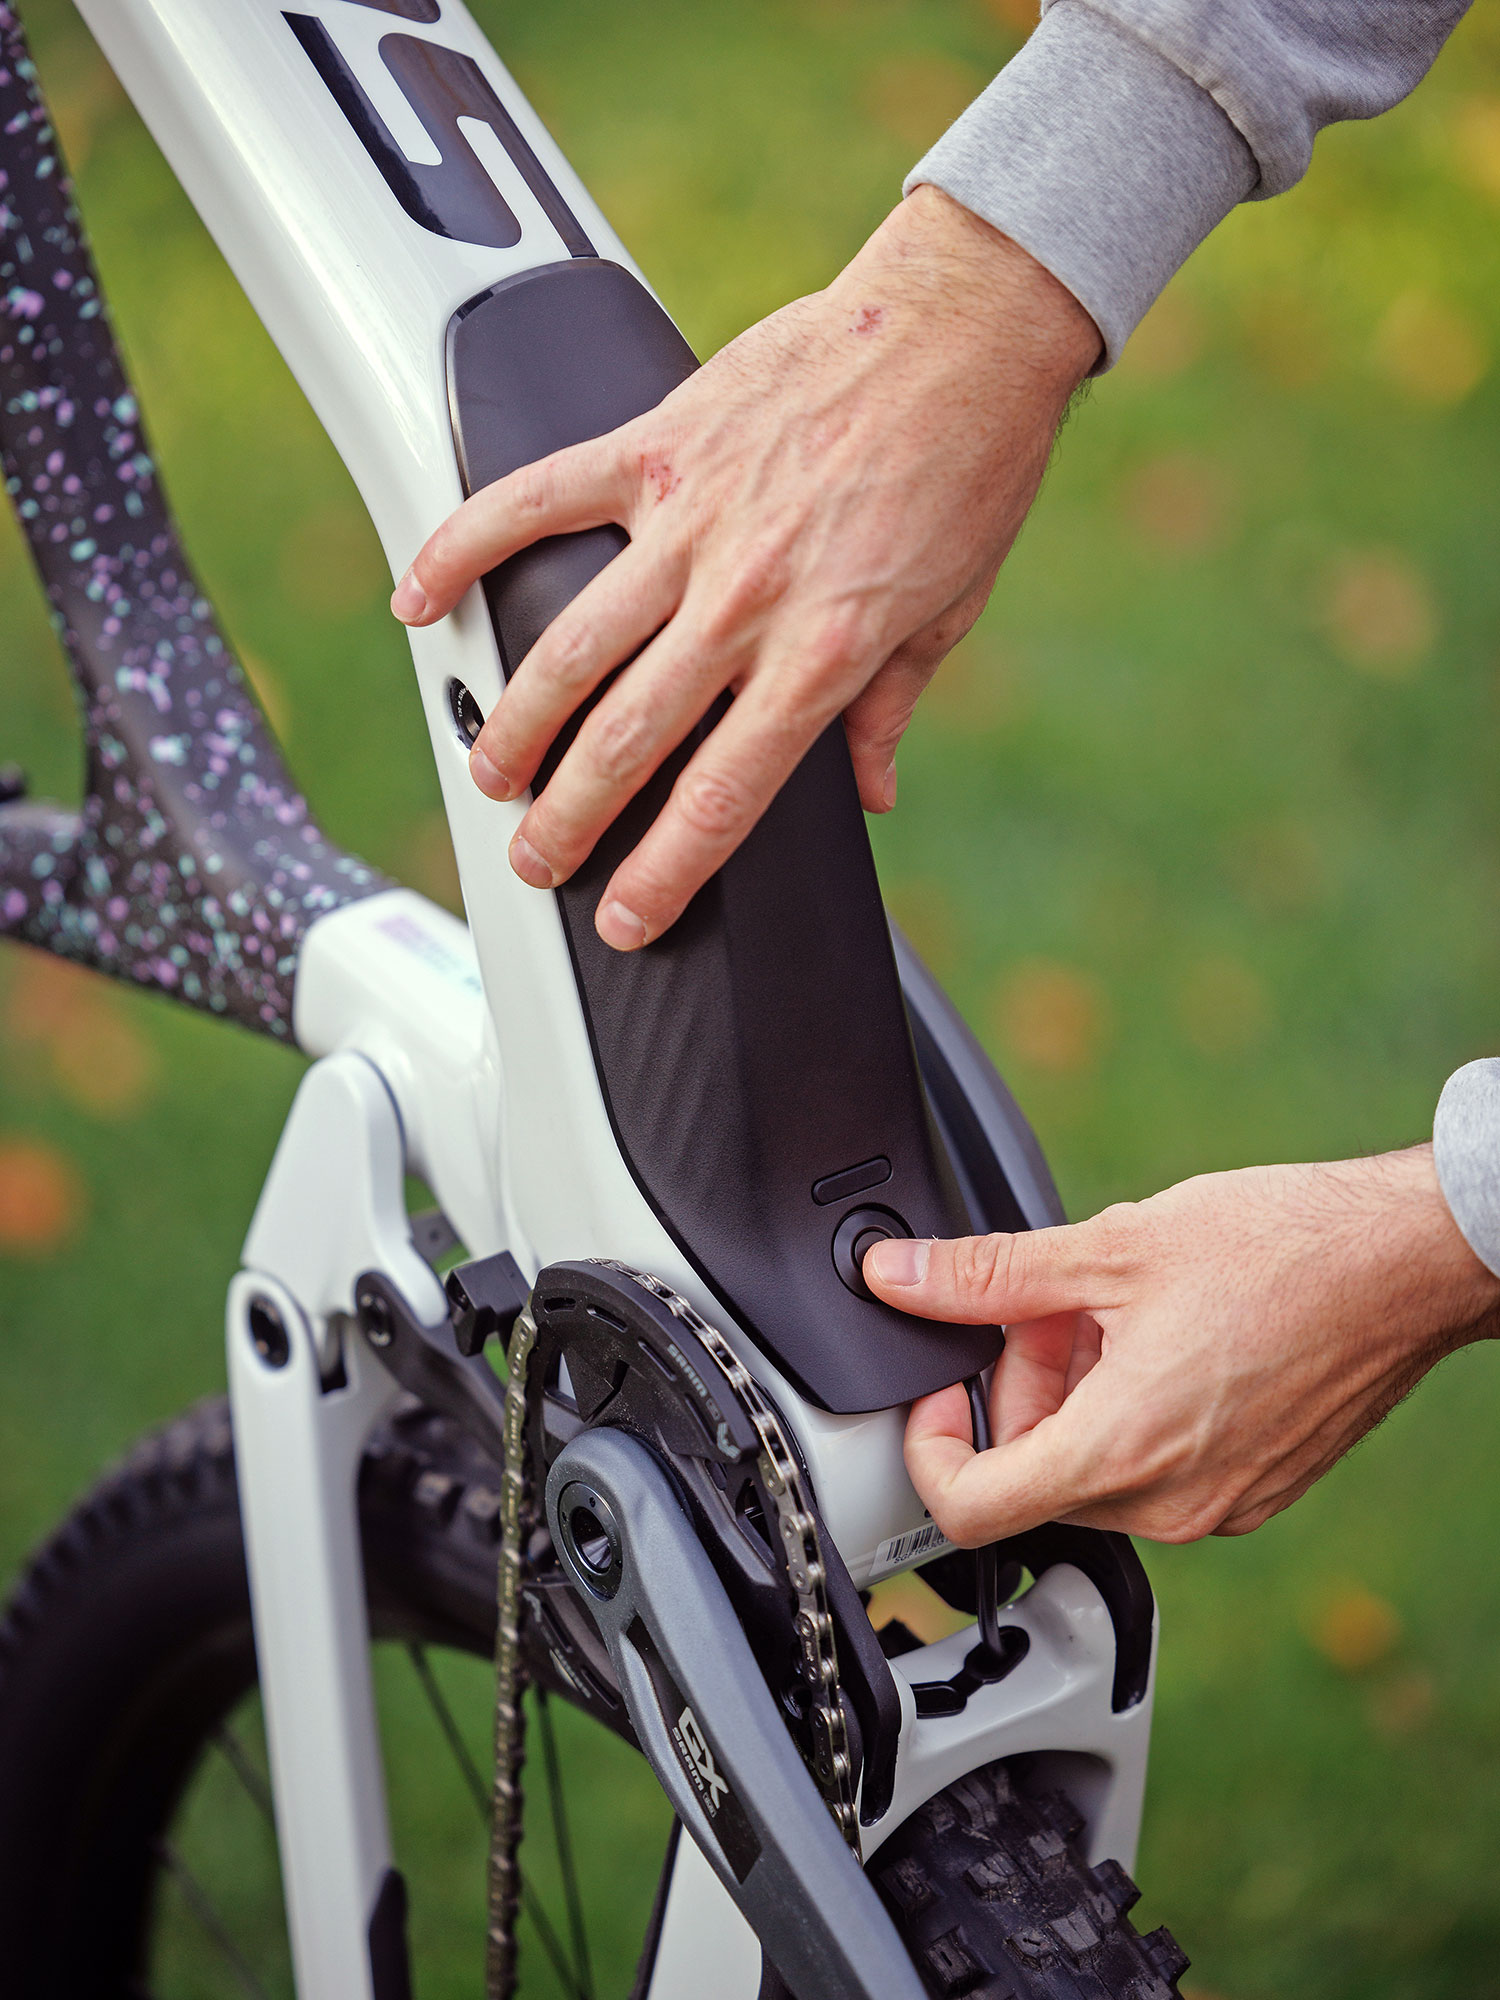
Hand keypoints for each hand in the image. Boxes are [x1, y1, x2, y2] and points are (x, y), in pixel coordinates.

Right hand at [392, 185, 1099, 949]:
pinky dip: (465, 547)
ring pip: (568, 648)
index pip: (722, 799)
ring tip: (490, 773)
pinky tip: (419, 597)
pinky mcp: (654, 445)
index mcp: (822, 654)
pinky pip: (536, 501)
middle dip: (566, 822)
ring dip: (513, 724)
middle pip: (626, 742)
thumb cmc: (968, 463)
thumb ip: (889, 712)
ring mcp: (689, 522)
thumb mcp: (947, 616)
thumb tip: (869, 793)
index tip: (627, 919)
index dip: (663, 875)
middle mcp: (745, 598)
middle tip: (534, 862)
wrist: (965, 326)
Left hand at [864, 1147, 1499, 1545]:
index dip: (928, 1448)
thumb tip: (897, 1277)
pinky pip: (1155, 1473)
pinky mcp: (1254, 1491)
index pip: (972, 1509)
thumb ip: (985, 1274)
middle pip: (1034, 1480)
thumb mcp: (1110, 1246)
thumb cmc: (1284, 1248)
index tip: (939, 1388)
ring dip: (1076, 1400)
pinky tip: (1164, 1339)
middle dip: (1019, 1394)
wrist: (1409, 1262)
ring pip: (1094, 1474)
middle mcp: (1174, 1502)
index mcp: (1126, 1449)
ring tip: (1114, 1312)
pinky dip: (1131, 1416)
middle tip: (1049, 1312)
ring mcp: (1220, 1505)